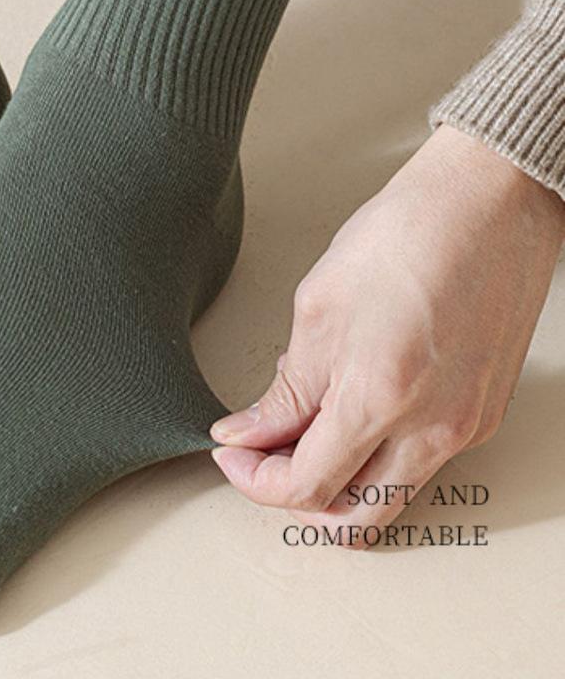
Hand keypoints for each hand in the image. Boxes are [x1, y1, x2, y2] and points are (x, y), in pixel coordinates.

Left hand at [208, 123, 564, 543]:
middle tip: (263, 459)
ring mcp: (465, 427)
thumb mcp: (318, 307)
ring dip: (341, 479)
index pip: (307, 487)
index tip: (233, 455)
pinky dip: (380, 450)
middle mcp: (432, 429)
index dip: (257, 481)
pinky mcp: (484, 414)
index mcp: (379, 399)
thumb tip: (251, 430)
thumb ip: (286, 389)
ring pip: (392, 494)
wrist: (485, 202)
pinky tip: (354, 404)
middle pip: (356, 517)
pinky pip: (423, 460)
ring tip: (303, 426)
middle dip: (299, 500)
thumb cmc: (407, 234)